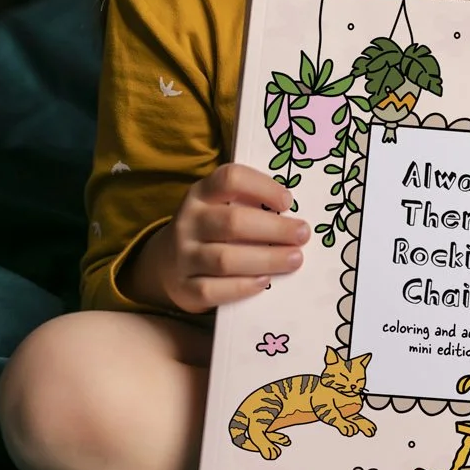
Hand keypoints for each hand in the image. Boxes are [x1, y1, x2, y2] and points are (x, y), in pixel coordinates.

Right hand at [121, 164, 308, 312]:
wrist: (167, 264)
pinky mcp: (184, 288)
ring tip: (294, 259)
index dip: (262, 187)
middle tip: (302, 234)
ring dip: (266, 259)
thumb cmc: (210, 231)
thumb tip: (294, 216)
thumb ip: (248, 205)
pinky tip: (265, 281)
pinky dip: (242, 287)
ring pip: (225, 259)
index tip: (288, 202)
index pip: (230, 179)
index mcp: (201, 194)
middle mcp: (189, 222)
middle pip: (233, 222)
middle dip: (275, 229)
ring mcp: (183, 256)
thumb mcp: (219, 207)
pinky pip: (213, 290)